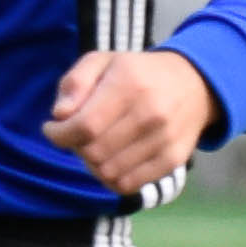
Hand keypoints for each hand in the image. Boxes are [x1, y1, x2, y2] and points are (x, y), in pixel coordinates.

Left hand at [44, 49, 217, 197]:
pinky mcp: (173, 159)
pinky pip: (128, 185)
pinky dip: (111, 177)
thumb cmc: (136, 73)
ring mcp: (165, 139)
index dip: (59, 134)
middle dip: (75, 147)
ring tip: (95, 145)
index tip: (52, 128)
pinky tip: (111, 159)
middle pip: (94, 152)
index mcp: (129, 84)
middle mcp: (151, 113)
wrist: (194, 84)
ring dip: (92, 163)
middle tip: (77, 135)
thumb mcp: (103, 61)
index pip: (85, 126)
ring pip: (108, 172)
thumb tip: (60, 115)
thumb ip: (75, 82)